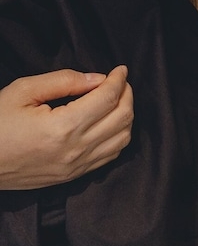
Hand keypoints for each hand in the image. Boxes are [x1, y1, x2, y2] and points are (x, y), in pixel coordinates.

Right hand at [0, 66, 133, 189]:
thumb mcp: (23, 91)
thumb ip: (64, 81)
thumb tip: (97, 79)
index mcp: (63, 127)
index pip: (108, 98)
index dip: (119, 80)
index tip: (120, 69)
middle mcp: (75, 149)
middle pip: (123, 117)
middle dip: (127, 94)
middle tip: (120, 82)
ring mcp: (76, 166)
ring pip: (122, 138)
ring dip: (126, 115)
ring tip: (116, 100)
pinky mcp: (73, 175)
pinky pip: (111, 156)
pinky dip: (119, 136)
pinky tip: (109, 123)